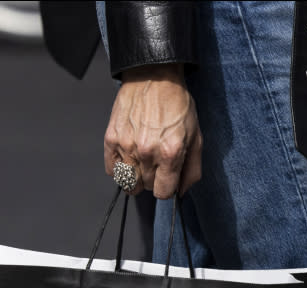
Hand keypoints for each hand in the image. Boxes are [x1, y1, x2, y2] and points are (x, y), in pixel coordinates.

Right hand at [104, 63, 202, 198]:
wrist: (153, 75)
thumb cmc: (175, 103)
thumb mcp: (195, 136)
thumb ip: (192, 169)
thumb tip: (182, 192)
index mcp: (170, 153)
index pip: (163, 192)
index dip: (166, 187)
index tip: (166, 179)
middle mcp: (147, 152)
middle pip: (146, 187)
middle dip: (152, 179)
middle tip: (156, 162)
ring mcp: (127, 146)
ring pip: (128, 182)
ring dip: (135, 177)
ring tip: (142, 161)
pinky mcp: (111, 138)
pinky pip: (112, 170)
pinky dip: (119, 169)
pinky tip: (128, 157)